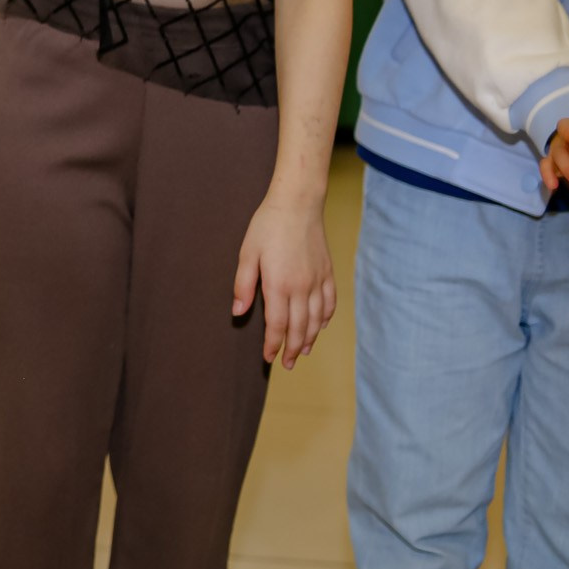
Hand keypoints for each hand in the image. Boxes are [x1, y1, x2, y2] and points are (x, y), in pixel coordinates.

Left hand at [233, 195, 335, 369]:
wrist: (298, 204)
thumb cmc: (267, 226)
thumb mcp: (247, 253)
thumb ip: (243, 285)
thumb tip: (238, 312)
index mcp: (279, 285)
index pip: (277, 325)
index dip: (273, 344)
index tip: (268, 358)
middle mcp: (302, 288)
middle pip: (298, 328)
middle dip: (291, 348)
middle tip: (286, 364)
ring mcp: (317, 281)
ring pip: (316, 319)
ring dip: (309, 338)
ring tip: (302, 351)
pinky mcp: (328, 272)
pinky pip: (329, 303)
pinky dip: (325, 318)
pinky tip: (320, 326)